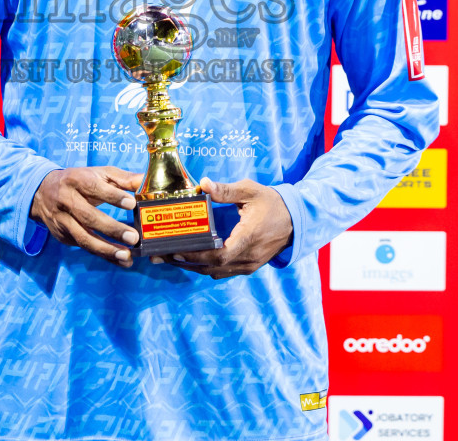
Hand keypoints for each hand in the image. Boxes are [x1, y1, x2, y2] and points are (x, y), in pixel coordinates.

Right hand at [31, 166, 143, 267]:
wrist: (42, 192)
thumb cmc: (79, 181)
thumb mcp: (99, 174)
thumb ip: (123, 179)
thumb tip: (146, 181)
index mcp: (76, 180)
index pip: (94, 188)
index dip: (112, 196)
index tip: (131, 204)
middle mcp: (66, 200)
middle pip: (88, 216)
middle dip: (111, 229)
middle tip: (133, 238)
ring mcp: (62, 220)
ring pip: (83, 238)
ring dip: (106, 249)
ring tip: (127, 256)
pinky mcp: (63, 236)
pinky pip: (85, 247)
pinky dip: (103, 256)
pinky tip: (120, 260)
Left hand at [155, 177, 291, 279]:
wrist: (296, 220)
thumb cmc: (272, 203)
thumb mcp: (250, 191)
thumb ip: (226, 190)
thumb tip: (204, 184)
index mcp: (248, 236)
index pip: (220, 254)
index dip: (197, 256)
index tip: (177, 251)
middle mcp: (248, 256)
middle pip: (212, 267)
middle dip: (186, 262)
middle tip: (161, 254)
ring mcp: (249, 264)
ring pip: (216, 272)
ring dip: (193, 267)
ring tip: (169, 257)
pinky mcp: (249, 267)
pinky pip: (223, 272)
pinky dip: (206, 267)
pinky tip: (191, 260)